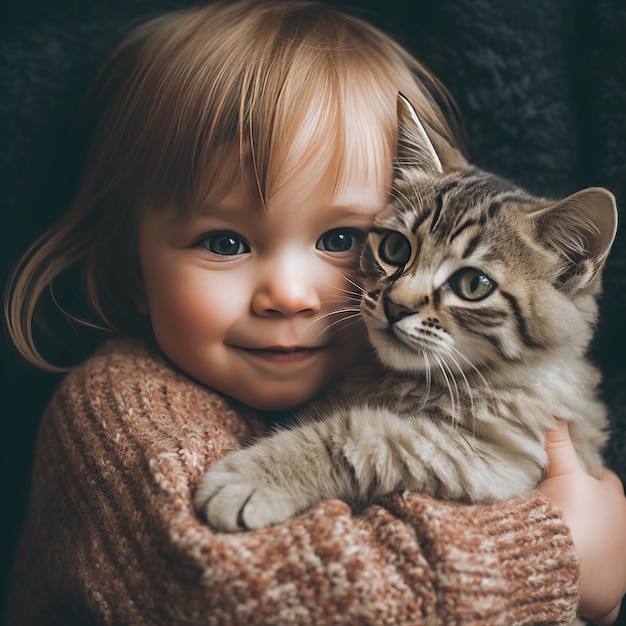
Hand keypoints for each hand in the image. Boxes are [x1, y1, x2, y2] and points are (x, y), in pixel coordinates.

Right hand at [538, 420, 625, 624]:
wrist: (553, 558)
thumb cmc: (562, 513)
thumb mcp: (560, 471)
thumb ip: (558, 441)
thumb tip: (557, 410)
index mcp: (615, 502)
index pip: (607, 483)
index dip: (588, 478)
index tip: (570, 479)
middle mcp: (624, 534)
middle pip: (612, 517)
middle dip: (595, 514)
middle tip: (566, 510)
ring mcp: (620, 568)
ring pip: (613, 554)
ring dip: (598, 550)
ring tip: (570, 544)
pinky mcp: (609, 597)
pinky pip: (609, 600)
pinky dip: (599, 595)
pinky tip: (583, 587)